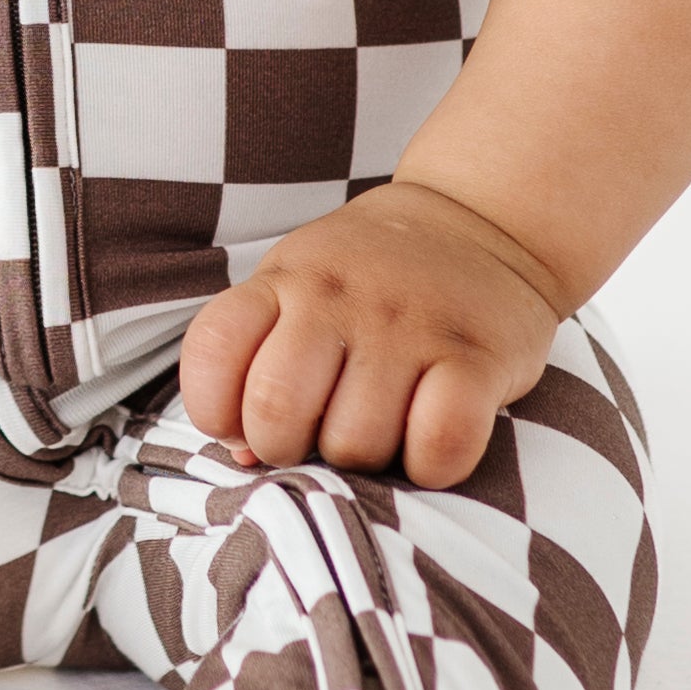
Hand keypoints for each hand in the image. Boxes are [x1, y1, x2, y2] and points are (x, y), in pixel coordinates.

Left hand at [177, 180, 571, 492]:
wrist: (476, 224)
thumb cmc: (368, 282)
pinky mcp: (478, 358)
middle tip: (317, 434)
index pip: (212, 350)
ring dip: (364, 461)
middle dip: (288, 449)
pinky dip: (430, 465)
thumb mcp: (296, 292)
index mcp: (285, 281)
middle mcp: (339, 297)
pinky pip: (440, 445)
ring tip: (380, 427)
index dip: (215, 409)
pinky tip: (429, 439)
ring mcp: (409, 325)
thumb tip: (242, 457)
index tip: (245, 419)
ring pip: (356, 443)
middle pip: (276, 410)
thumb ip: (256, 365)